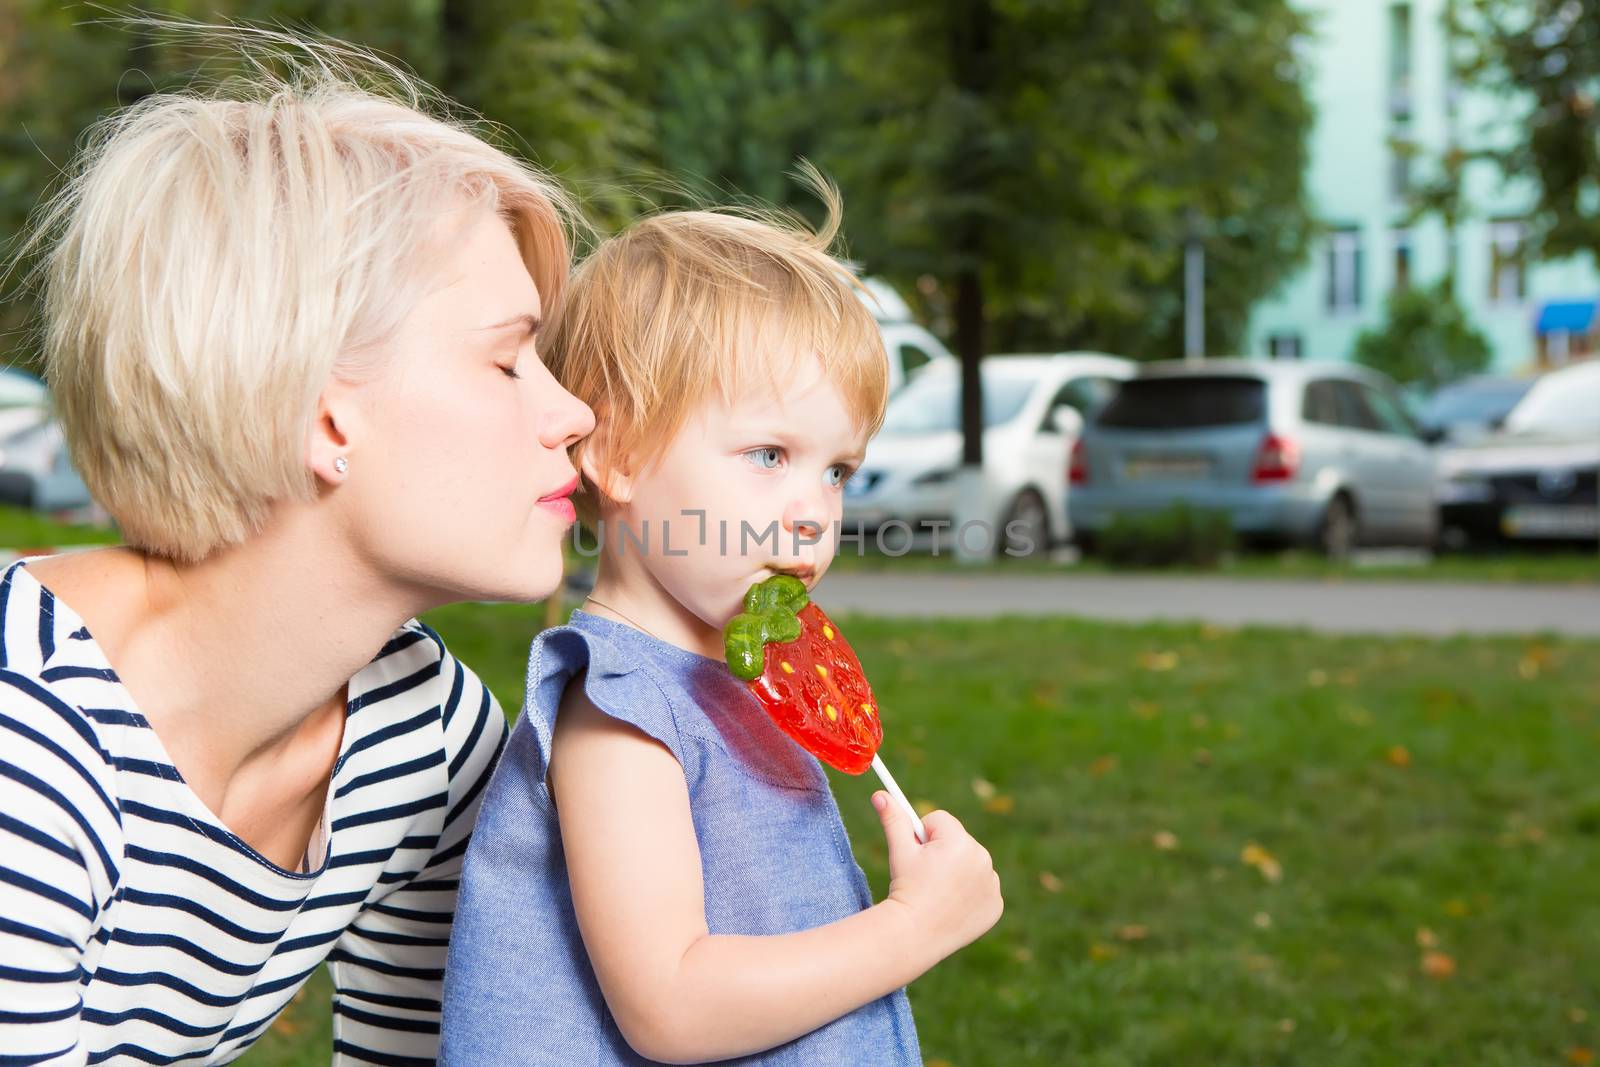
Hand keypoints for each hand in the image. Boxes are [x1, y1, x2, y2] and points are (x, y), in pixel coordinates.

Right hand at [872, 791, 1002, 961]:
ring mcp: (992, 883)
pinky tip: (953, 906)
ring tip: (939, 892)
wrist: (916, 935)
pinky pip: (982, 888)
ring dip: (956, 871)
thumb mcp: (899, 851)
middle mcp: (982, 858)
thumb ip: (894, 819)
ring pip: (970, 863)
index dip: (924, 837)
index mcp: (959, 840)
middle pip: (957, 841)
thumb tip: (881, 794)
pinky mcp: (996, 904)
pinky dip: (969, 894)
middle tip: (926, 877)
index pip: (940, 821)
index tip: (918, 856)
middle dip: (941, 853)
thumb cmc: (905, 888)